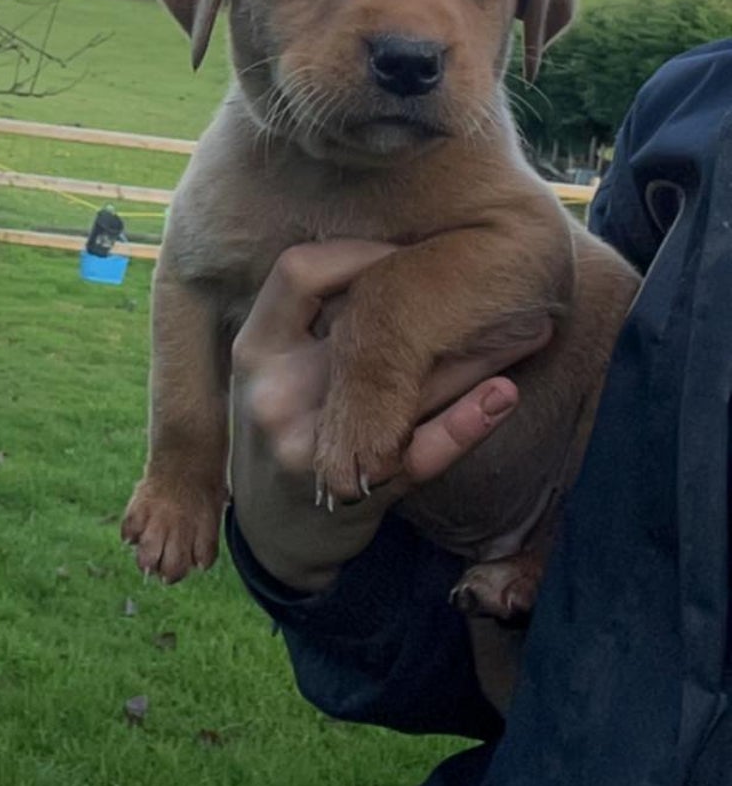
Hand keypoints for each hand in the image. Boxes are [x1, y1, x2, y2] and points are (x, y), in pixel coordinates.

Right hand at [229, 240, 554, 592]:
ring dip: (475, 356)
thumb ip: (316, 320)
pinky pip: (420, 451)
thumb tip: (397, 253)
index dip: (359, 253)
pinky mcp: (353, 490)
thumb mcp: (277, 369)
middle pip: (366, 329)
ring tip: (532, 328)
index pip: (299, 271)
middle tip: (501, 278)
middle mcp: (272, 392)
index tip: (410, 254)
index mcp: (254, 349)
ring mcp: (308, 446)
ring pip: (404, 386)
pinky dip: (466, 424)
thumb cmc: (287, 427)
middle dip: (436, 299)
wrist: (272, 533)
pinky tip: (503, 396)